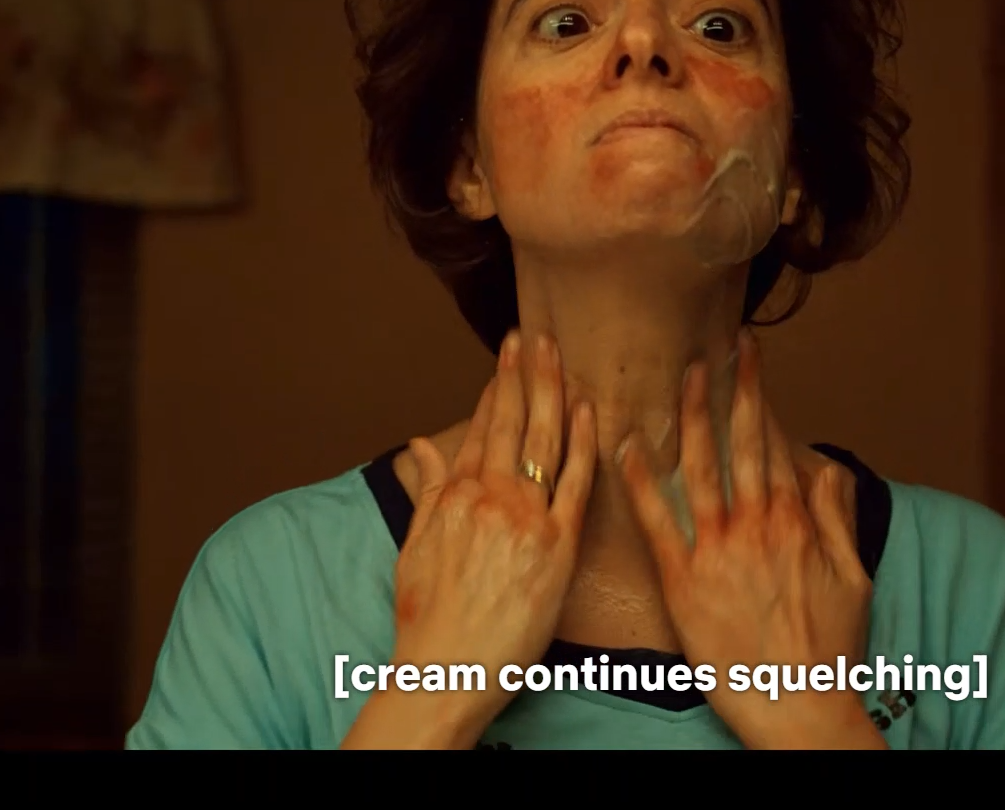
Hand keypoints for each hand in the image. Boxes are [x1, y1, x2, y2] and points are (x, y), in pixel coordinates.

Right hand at [341, 330, 595, 748]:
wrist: (446, 669)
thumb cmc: (430, 618)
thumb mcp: (415, 546)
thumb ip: (427, 490)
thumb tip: (420, 445)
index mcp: (456, 496)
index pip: (482, 428)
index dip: (498, 388)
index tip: (508, 356)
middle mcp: (490, 497)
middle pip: (513, 422)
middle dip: (523, 373)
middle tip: (535, 334)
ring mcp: (526, 518)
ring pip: (544, 440)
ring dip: (550, 391)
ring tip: (557, 352)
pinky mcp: (558, 546)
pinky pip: (576, 483)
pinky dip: (584, 443)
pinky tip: (589, 410)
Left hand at [620, 329, 882, 749]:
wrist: (801, 707)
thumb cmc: (829, 652)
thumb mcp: (854, 579)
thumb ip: (837, 520)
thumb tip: (826, 471)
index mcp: (796, 524)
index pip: (774, 446)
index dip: (760, 400)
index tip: (750, 363)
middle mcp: (756, 527)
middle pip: (741, 445)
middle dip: (732, 391)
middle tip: (722, 349)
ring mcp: (718, 551)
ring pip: (700, 469)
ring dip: (689, 418)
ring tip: (683, 376)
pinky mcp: (684, 582)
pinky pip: (657, 523)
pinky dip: (642, 483)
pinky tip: (627, 448)